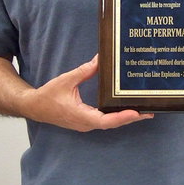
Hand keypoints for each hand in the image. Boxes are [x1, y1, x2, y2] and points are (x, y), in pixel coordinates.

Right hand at [21, 55, 153, 131]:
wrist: (34, 107)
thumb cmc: (48, 95)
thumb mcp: (67, 80)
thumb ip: (84, 71)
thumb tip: (100, 59)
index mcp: (81, 116)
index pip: (106, 120)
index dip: (122, 117)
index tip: (136, 113)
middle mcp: (86, 123)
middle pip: (112, 124)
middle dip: (130, 118)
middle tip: (149, 112)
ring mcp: (86, 124)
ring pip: (109, 124)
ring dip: (125, 118)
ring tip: (142, 111)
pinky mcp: (85, 121)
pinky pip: (104, 121)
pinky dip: (116, 116)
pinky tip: (125, 110)